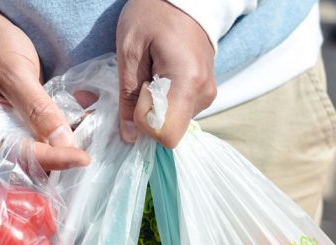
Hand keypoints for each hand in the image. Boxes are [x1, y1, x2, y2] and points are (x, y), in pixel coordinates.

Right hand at [0, 5, 89, 169]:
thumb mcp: (15, 74)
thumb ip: (37, 109)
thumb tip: (62, 142)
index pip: (23, 155)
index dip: (54, 158)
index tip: (82, 158)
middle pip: (35, 160)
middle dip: (64, 156)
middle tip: (92, 150)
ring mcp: (14, 129)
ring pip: (45, 147)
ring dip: (70, 140)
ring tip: (93, 128)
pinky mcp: (27, 120)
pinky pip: (49, 129)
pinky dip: (69, 124)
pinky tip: (87, 111)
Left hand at [116, 0, 216, 147]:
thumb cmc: (152, 16)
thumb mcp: (129, 51)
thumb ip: (128, 96)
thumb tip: (129, 136)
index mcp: (187, 83)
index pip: (166, 134)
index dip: (144, 122)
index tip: (139, 91)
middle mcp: (204, 95)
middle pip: (168, 130)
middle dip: (147, 113)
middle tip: (143, 78)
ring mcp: (207, 96)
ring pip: (172, 122)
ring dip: (154, 106)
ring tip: (152, 71)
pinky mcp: (204, 94)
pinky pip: (178, 113)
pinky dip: (163, 102)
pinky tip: (161, 75)